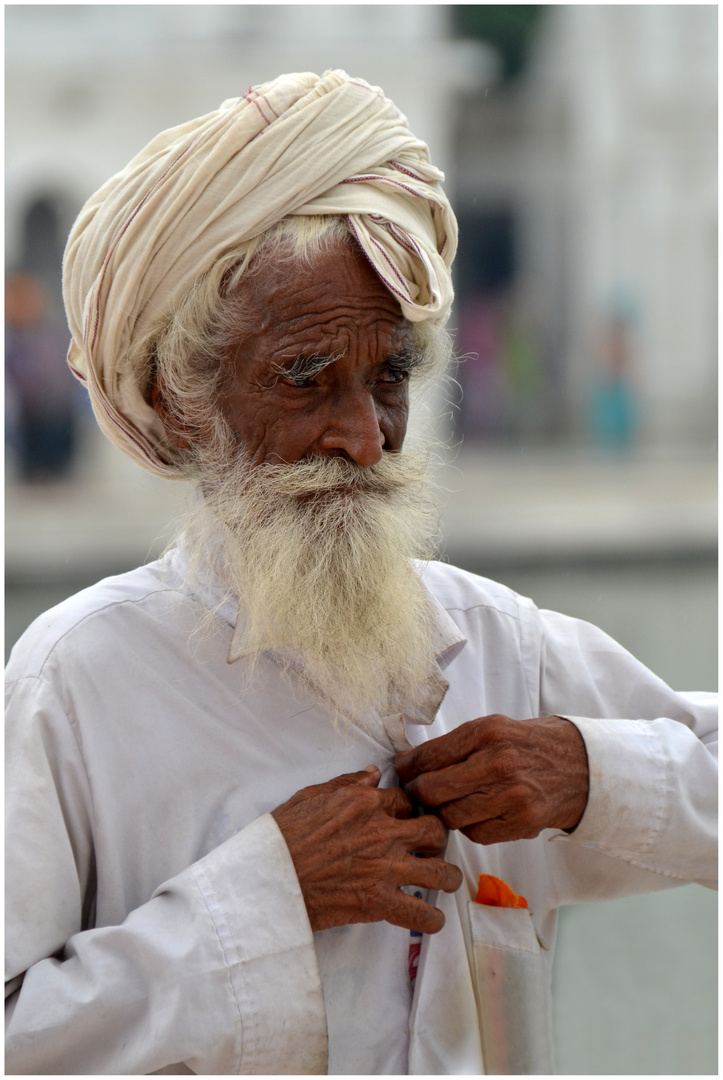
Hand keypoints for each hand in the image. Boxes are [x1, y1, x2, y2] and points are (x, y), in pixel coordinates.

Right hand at [271, 766, 462, 933]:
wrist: (269, 878)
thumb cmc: (283, 836)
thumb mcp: (312, 796)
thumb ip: (347, 783)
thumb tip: (373, 774)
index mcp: (365, 803)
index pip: (405, 799)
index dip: (411, 809)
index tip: (409, 818)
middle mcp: (382, 832)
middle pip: (433, 830)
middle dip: (439, 838)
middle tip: (434, 846)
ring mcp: (384, 868)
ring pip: (438, 870)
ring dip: (447, 876)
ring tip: (447, 880)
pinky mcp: (378, 902)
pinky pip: (420, 914)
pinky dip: (431, 920)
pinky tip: (432, 919)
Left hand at [395, 715, 588, 844]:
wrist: (579, 766)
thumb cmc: (529, 745)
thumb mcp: (493, 729)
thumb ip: (455, 745)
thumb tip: (410, 762)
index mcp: (487, 732)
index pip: (430, 755)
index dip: (408, 767)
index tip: (402, 772)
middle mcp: (499, 762)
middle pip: (434, 790)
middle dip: (417, 794)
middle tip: (415, 794)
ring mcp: (511, 795)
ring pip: (451, 816)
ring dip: (442, 814)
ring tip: (446, 805)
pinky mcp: (521, 822)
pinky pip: (475, 833)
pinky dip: (468, 827)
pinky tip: (475, 814)